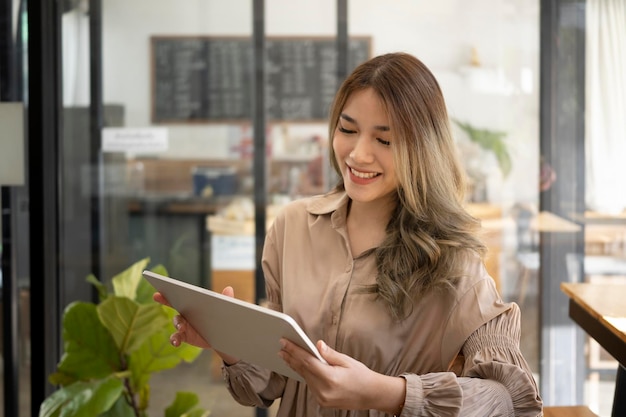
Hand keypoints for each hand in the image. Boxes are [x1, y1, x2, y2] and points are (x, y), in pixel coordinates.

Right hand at [153, 287, 239, 363]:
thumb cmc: (221, 317)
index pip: (180, 294)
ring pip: (176, 322)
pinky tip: (176, 342)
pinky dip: (174, 339)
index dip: (169, 290)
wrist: (223, 336)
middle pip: (175, 305)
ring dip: (177, 323)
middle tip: (158, 296)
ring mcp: (184, 325)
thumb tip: (229, 288)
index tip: (159, 288)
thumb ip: (225, 300)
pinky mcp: (185, 336)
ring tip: (181, 327)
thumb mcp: (224, 308)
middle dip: (166, 300)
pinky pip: (176, 337)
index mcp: (193, 302)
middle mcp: (186, 312)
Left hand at [279, 339, 404, 413]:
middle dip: (291, 357)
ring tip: (286, 355)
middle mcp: (324, 390)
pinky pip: (310, 384)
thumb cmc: (362, 376)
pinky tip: (298, 366)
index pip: (307, 362)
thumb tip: (317, 345)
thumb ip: (330, 354)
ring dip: (295, 366)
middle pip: (303, 370)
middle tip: (281, 346)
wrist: (372, 395)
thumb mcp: (348, 361)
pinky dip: (304, 374)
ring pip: (305, 378)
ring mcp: (322, 398)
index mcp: (331, 378)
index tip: (285, 342)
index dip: (294, 350)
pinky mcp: (322, 401)